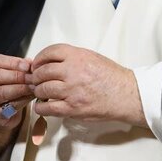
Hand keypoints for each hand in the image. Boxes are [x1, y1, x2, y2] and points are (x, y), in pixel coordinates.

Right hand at [0, 53, 33, 155]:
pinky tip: (29, 98)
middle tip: (31, 78)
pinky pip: (5, 108)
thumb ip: (16, 66)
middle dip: (15, 76)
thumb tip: (31, 64)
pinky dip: (19, 102)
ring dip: (18, 90)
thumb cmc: (1, 86)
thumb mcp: (6, 72)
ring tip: (32, 88)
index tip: (27, 66)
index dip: (12, 62)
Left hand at [28, 43, 145, 126]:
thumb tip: (49, 62)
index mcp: (77, 56)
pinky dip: (41, 107)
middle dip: (36, 76)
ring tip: (41, 92)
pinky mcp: (72, 108)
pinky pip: (48, 108)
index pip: (50, 52)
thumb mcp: (91, 57)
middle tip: (36, 80)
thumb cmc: (110, 77)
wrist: (126, 95)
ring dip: (38, 91)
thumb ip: (71, 58)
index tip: (37, 64)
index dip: (39, 58)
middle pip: (42, 71)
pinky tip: (42, 106)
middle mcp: (73, 71)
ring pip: (42, 89)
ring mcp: (72, 90)